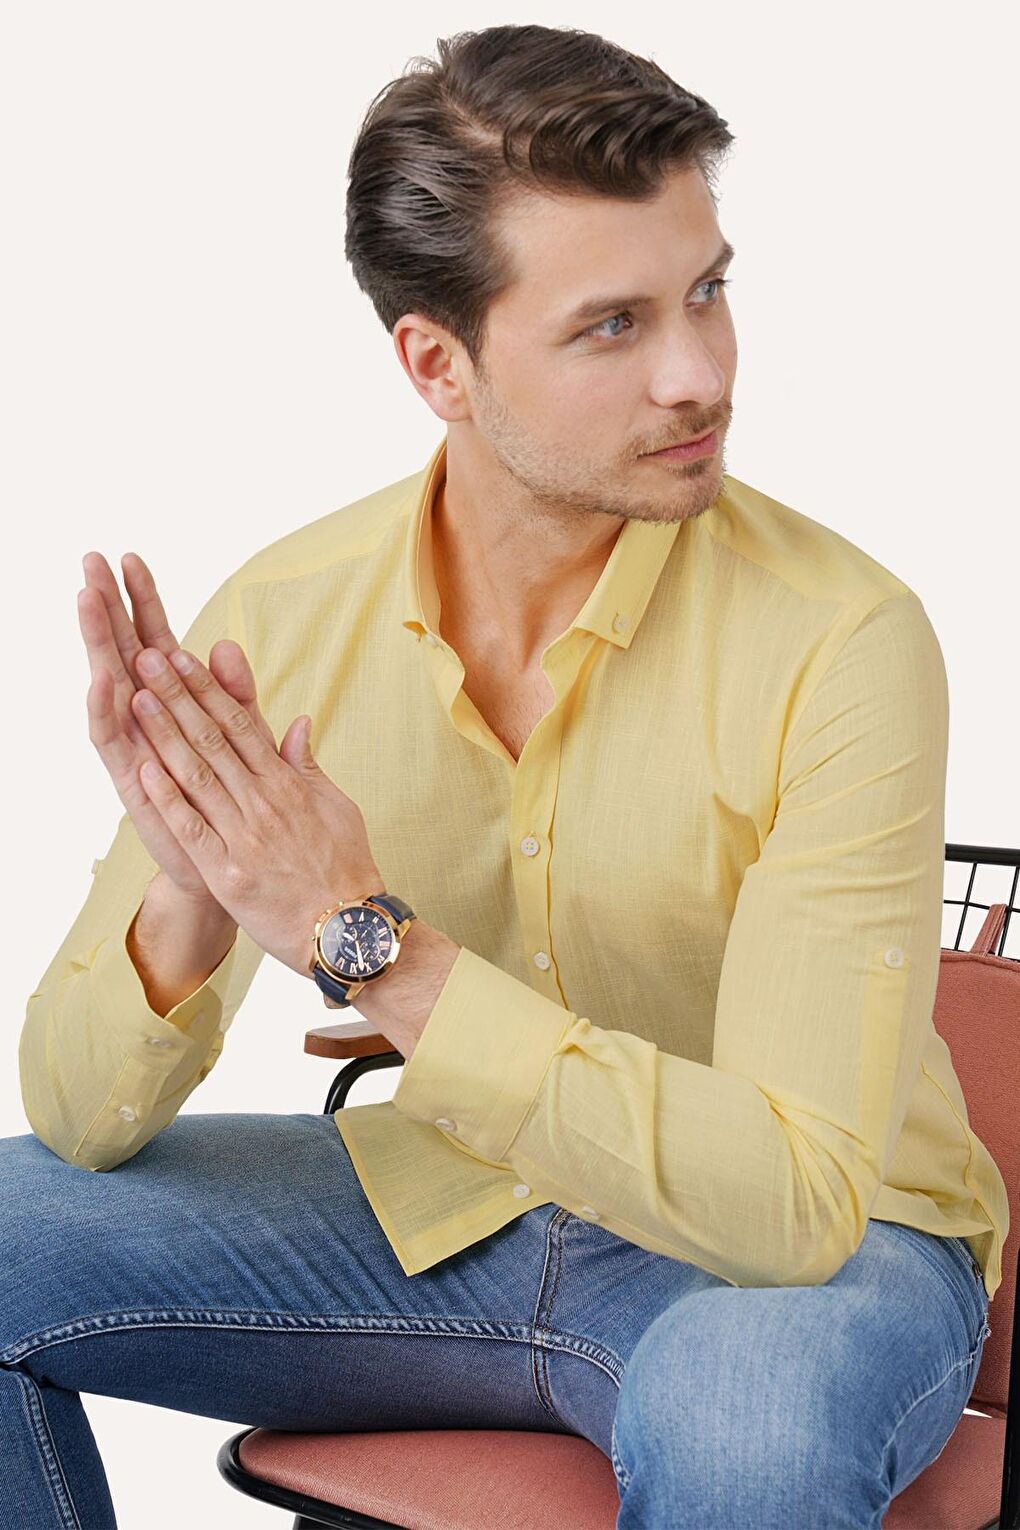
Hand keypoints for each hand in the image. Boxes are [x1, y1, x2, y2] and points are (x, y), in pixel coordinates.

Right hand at [79, 550, 280, 902]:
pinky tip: (102, 680)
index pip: (154, 639)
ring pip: (108, 685)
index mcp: (174, 704)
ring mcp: (135, 746)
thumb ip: (237, 695)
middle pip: (122, 651)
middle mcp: (145, 720)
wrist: (231, 866)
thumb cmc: (236, 800)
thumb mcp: (244, 739)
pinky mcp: (131, 780)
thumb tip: (228, 645)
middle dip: (107, 607)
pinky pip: (112, 742)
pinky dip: (106, 711)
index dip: (144, 601)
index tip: (131, 557)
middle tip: (89, 561)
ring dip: (97, 644)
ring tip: (86, 600)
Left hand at [127, 640, 383, 976]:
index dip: (209, 689)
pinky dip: (169, 799)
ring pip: (198, 775)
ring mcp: (245, 836)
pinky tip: (145, 769)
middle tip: (149, 660)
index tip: (184, 658)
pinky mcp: (228, 872)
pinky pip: (193, 829)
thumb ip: (307, 765)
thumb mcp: (337, 807)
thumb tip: (297, 722)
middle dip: (178, 696)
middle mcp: (264, 802)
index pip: (242, 725)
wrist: (349, 930)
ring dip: (165, 735)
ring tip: (138, 698)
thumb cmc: (345, 870)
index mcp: (287, 784)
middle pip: (214, 739)